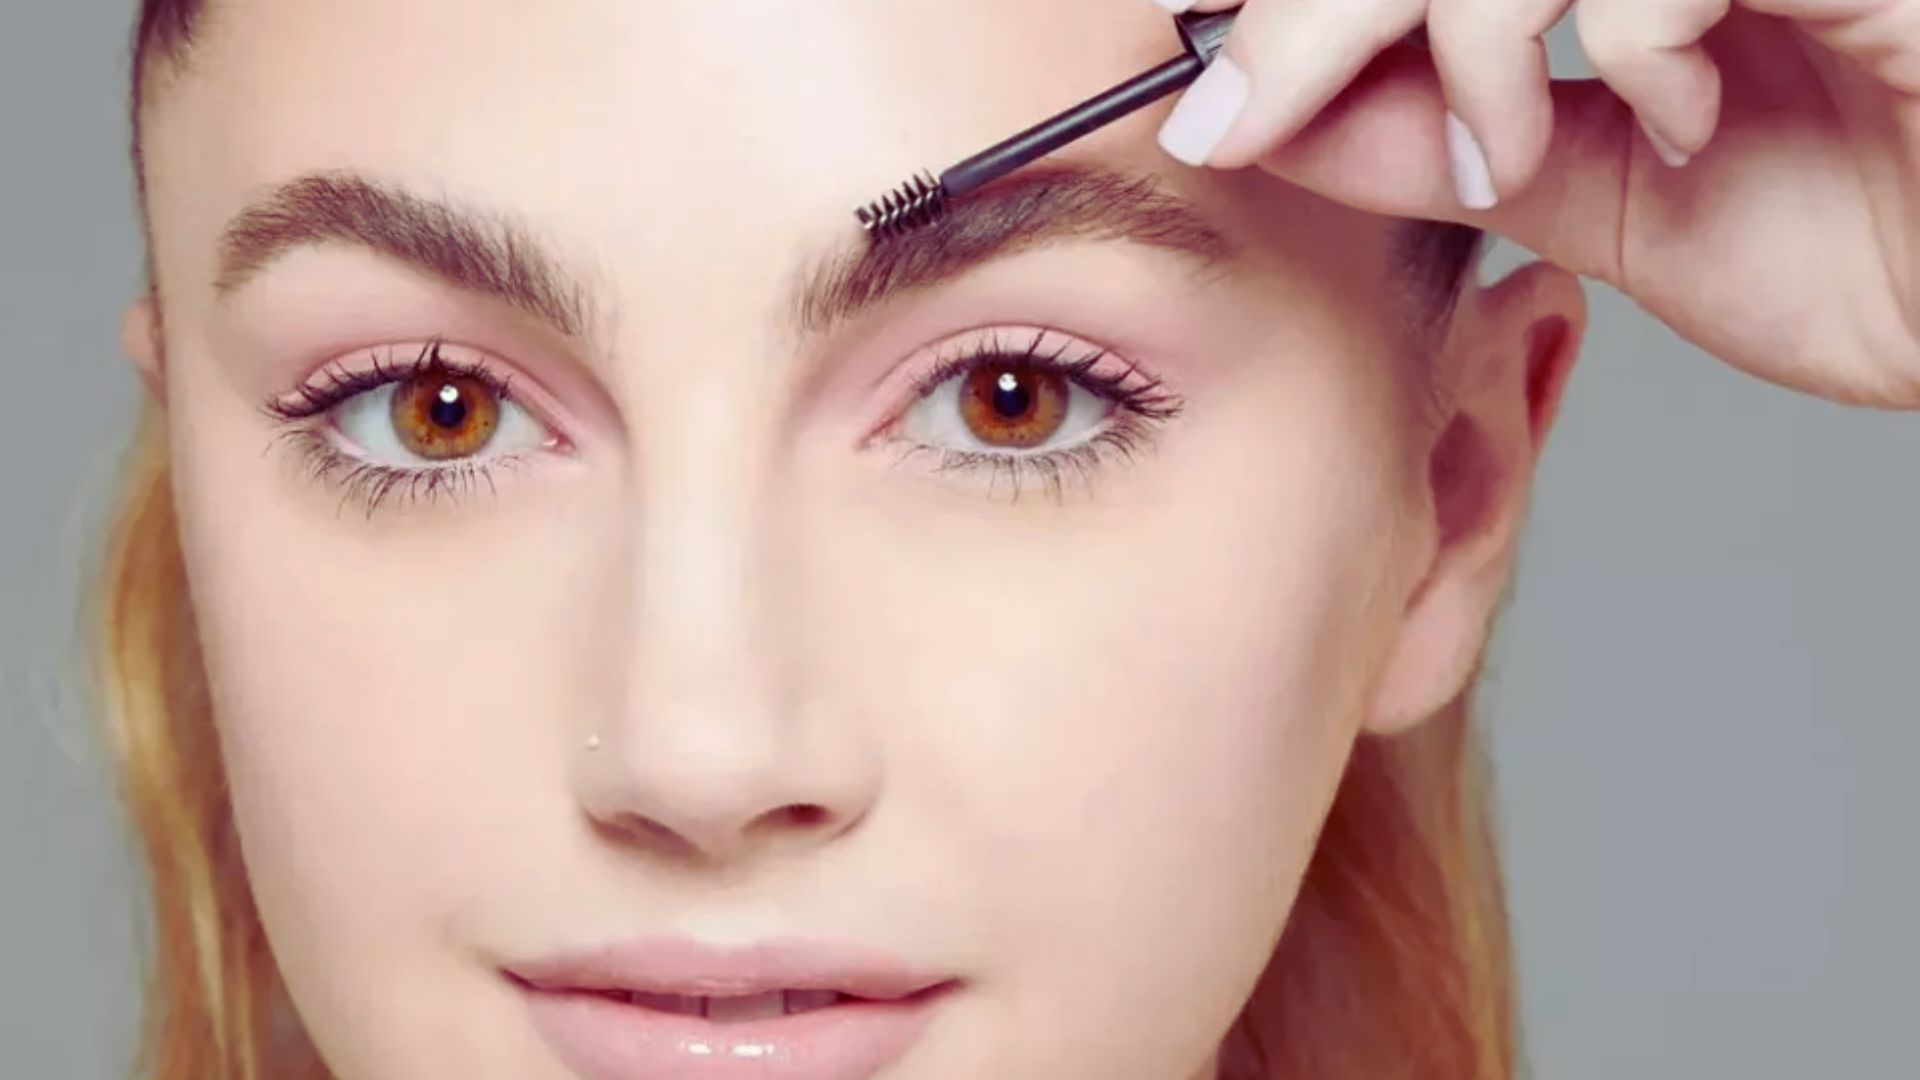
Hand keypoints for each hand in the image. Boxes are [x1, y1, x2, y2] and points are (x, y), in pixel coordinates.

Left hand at [1154, 0, 1919, 408]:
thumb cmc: (1870, 242)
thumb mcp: (1607, 195)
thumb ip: (1455, 138)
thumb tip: (1277, 116)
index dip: (1298, 8)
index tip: (1207, 100)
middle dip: (1311, 13)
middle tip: (1237, 116)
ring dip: (1466, 33)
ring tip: (1508, 150)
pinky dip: (1627, 33)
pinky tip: (1680, 116)